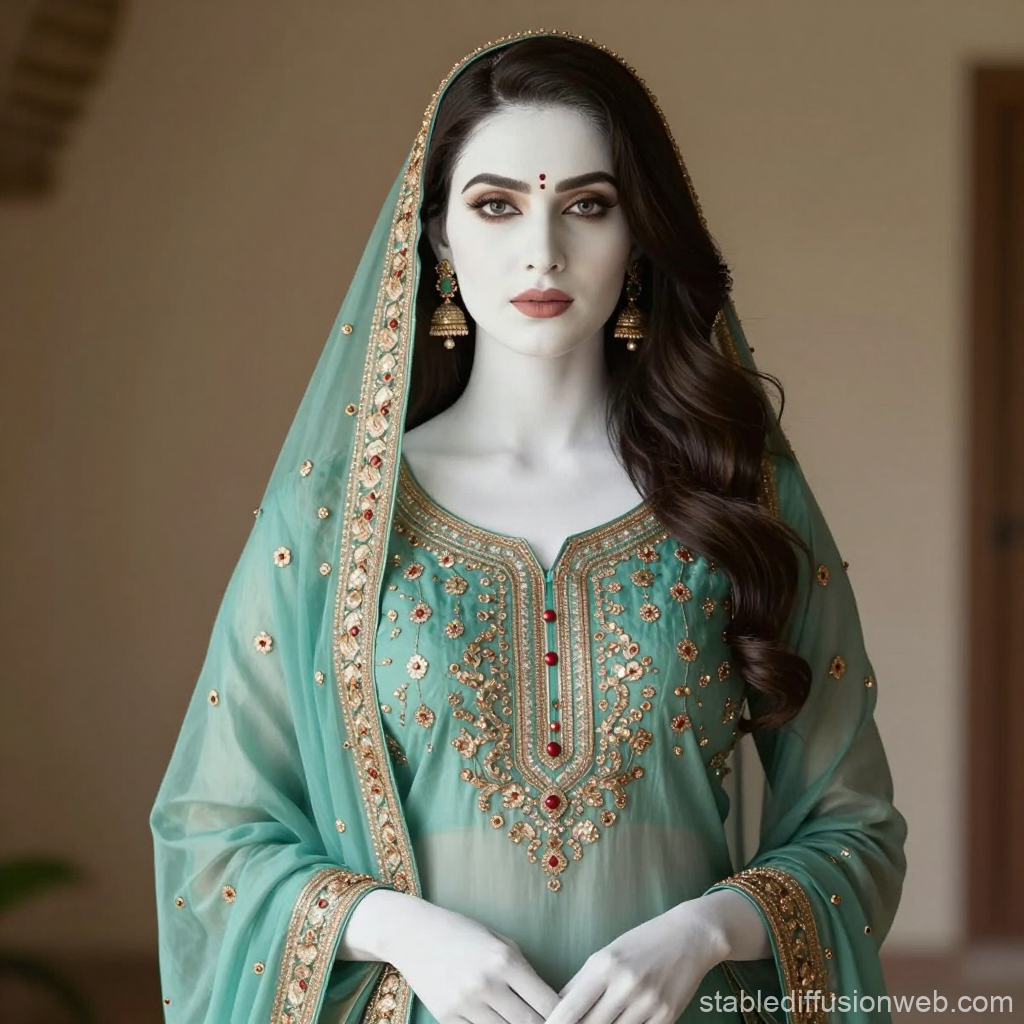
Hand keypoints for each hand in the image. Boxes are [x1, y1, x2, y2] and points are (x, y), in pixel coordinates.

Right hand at [339, 888, 560, 1023]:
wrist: (412, 933)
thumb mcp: (499, 940)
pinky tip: (498, 1022)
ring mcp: (465, 1003)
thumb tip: (550, 1002)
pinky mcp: (446, 1017)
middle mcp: (487, 983)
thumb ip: (523, 970)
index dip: (562, 1016)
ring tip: (524, 1021)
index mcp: (505, 960)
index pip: (547, 1003)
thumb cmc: (462, 932)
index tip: (570, 1019)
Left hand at [543, 891, 767, 1023]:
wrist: (689, 936)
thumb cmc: (641, 943)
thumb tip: (556, 1009)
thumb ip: (582, 983)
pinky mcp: (667, 1018)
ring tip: (596, 1023)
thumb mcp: (607, 954)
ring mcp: (647, 1004)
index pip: (569, 1008)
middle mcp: (625, 985)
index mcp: (604, 965)